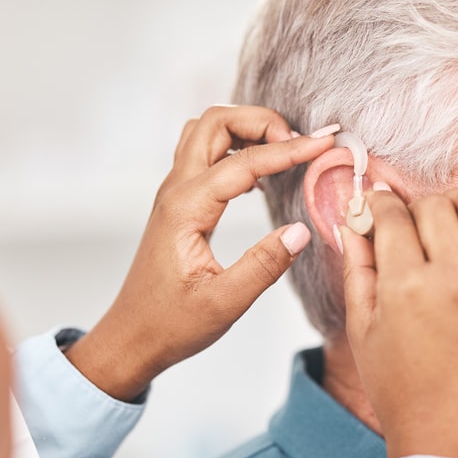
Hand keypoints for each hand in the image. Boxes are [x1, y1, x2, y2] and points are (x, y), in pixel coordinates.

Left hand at [65, 106, 337, 399]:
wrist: (133, 336)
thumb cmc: (172, 323)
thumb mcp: (225, 303)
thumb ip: (264, 265)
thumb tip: (301, 231)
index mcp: (187, 209)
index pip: (244, 162)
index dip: (289, 150)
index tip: (324, 144)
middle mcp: (177, 191)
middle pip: (215, 122)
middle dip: (262, 121)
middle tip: (300, 143)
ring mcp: (175, 193)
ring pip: (207, 132)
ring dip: (246, 128)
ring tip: (284, 150)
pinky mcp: (180, 202)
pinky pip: (206, 153)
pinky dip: (236, 147)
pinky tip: (262, 175)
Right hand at [341, 187, 457, 457]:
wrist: (448, 427)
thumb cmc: (398, 386)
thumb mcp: (361, 326)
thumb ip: (357, 267)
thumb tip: (351, 223)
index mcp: (407, 285)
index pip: (391, 214)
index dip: (374, 205)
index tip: (367, 209)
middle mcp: (453, 274)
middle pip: (432, 203)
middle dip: (409, 208)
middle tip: (397, 230)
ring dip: (451, 205)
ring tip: (434, 227)